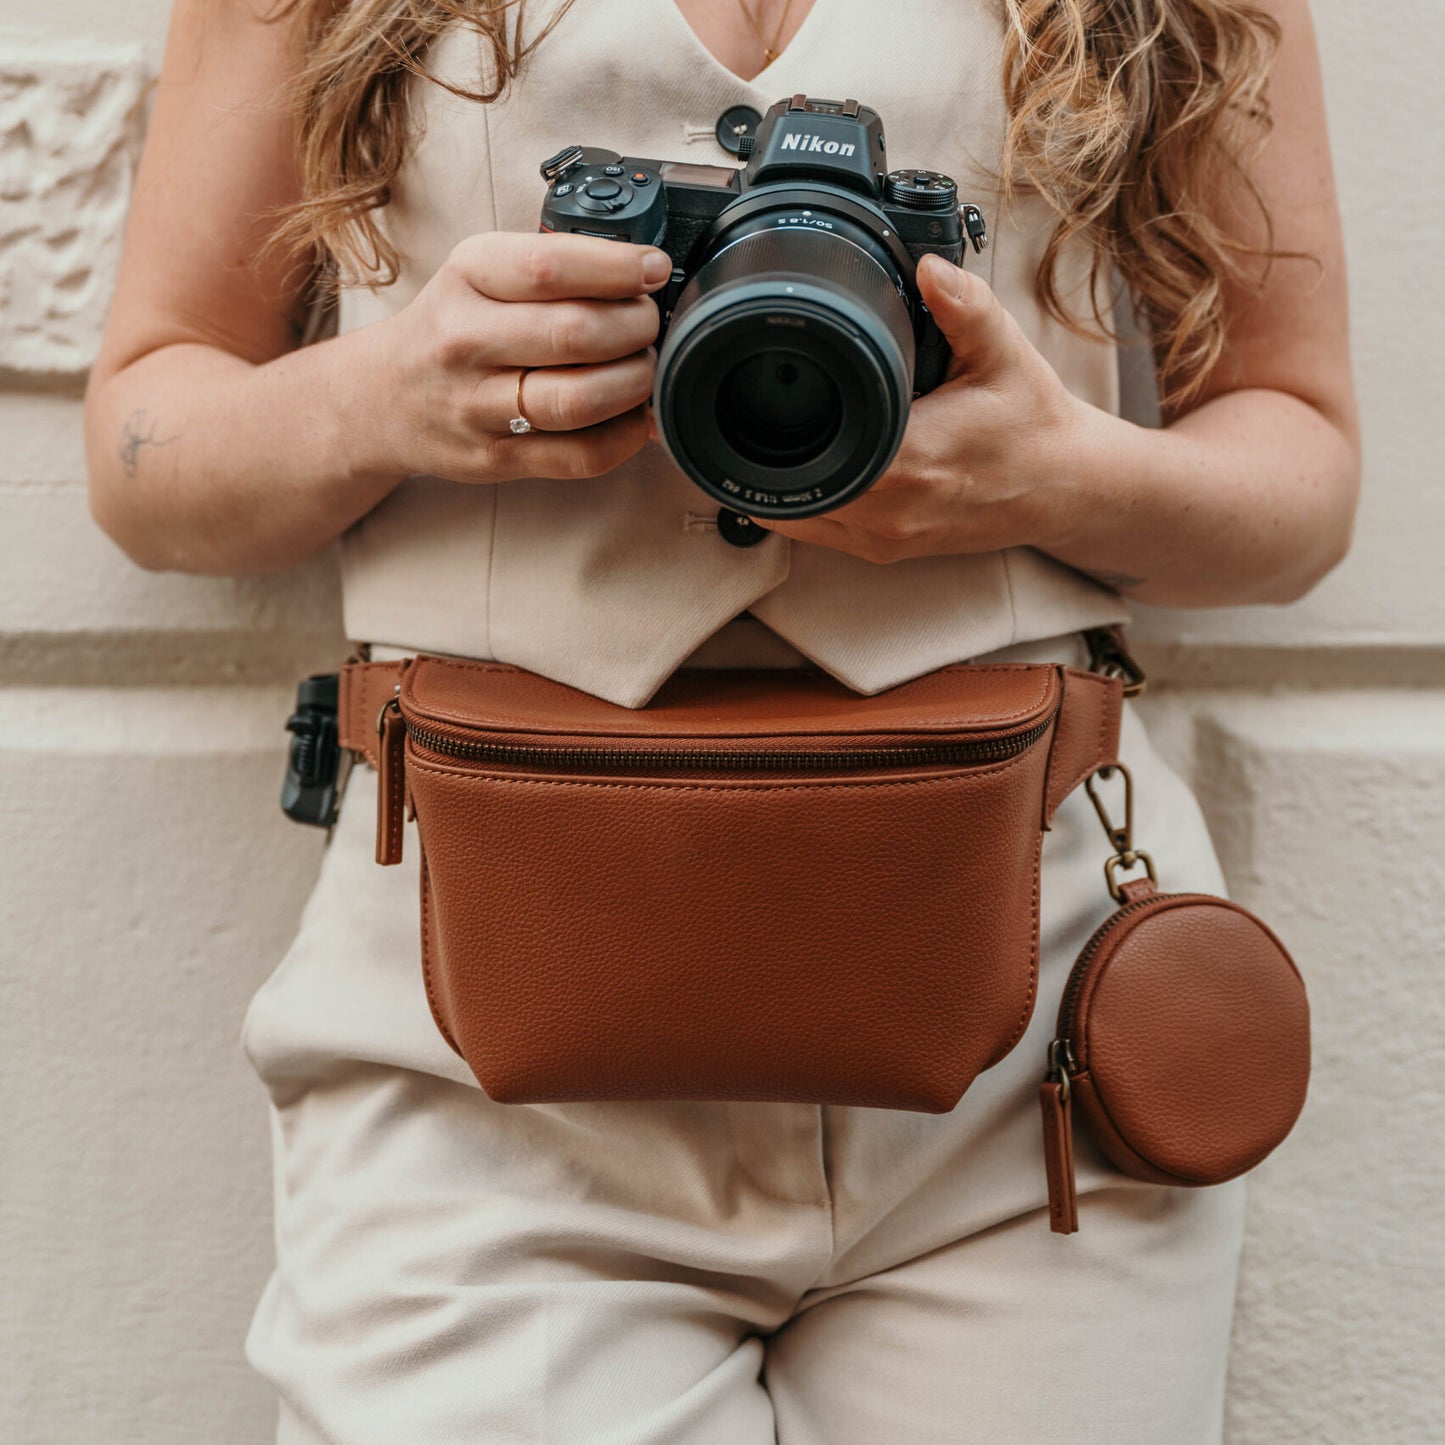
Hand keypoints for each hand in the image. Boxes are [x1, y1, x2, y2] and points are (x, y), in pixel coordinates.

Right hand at [351, 231, 669, 485]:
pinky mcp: (493, 458)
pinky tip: (635, 418)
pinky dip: (625, 437)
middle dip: (637, 328)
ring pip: (580, 400)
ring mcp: (476, 405)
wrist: (381, 398)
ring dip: (635, 384)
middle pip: (576, 334)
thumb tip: (644, 278)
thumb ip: (549, 269)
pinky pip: (579, 456)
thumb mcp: (480, 273)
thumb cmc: (451, 327)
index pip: (550, 267)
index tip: (653, 270)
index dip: (618, 269)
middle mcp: (465, 339)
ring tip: (644, 369)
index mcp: (467, 277)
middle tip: (649, 325)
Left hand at [748, 252, 1089, 562]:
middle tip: (752, 404)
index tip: (761, 389)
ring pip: (797, 517)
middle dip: (768, 445)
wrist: (1064, 485)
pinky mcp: (887, 551)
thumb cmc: (1031, 422)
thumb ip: (964, 306)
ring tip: (765, 435)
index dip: (774, 422)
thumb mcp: (1002, 352)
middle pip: (793, 481)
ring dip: (778, 478)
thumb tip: (928, 267)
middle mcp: (892, 509)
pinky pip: (819, 534)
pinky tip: (799, 467)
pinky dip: (802, 500)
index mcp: (912, 460)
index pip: (814, 446)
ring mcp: (886, 538)